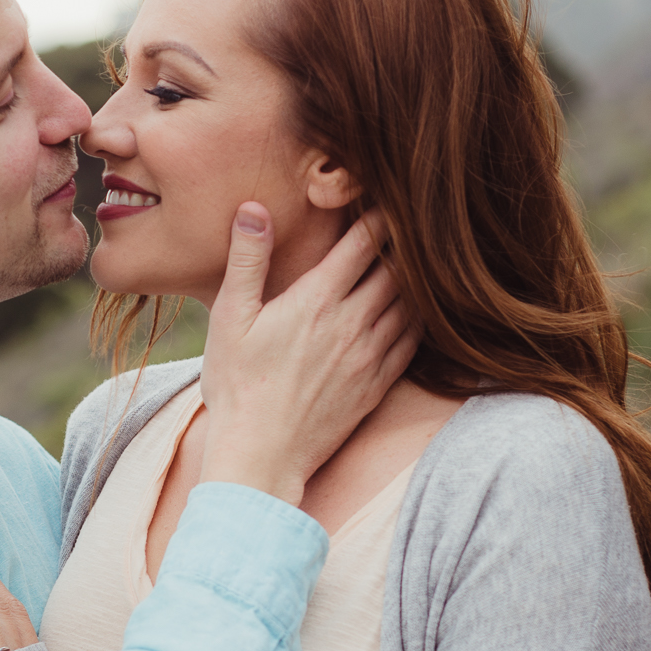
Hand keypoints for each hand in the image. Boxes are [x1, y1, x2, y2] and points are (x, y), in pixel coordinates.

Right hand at [197, 204, 417, 506]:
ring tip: (420, 259)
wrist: (261, 456)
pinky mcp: (377, 386)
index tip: (386, 194)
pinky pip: (413, 343)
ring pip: (411, 303)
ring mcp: (369, 356)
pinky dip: (420, 319)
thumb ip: (247, 259)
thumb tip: (253, 207)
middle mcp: (351, 323)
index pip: (363, 242)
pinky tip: (417, 310)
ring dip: (416, 279)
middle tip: (412, 220)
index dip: (379, 214)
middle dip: (404, 242)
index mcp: (316, 300)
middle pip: (397, 268)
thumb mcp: (229, 317)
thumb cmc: (237, 386)